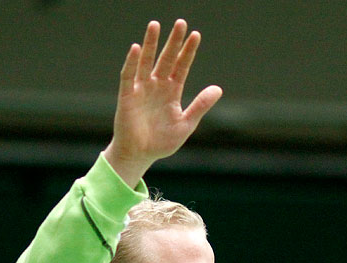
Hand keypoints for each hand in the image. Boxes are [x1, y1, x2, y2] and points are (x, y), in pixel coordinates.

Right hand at [104, 19, 222, 187]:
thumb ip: (200, 105)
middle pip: (166, 58)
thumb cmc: (161, 142)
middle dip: (173, 41)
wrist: (140, 155)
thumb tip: (218, 89)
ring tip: (155, 25)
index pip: (181, 66)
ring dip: (151, 44)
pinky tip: (136, 49)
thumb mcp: (186, 124)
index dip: (188, 51)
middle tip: (180, 23)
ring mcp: (141, 89)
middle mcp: (157, 86)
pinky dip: (132, 62)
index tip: (196, 35)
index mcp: (172, 92)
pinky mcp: (127, 95)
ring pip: (146, 61)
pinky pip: (128, 75)